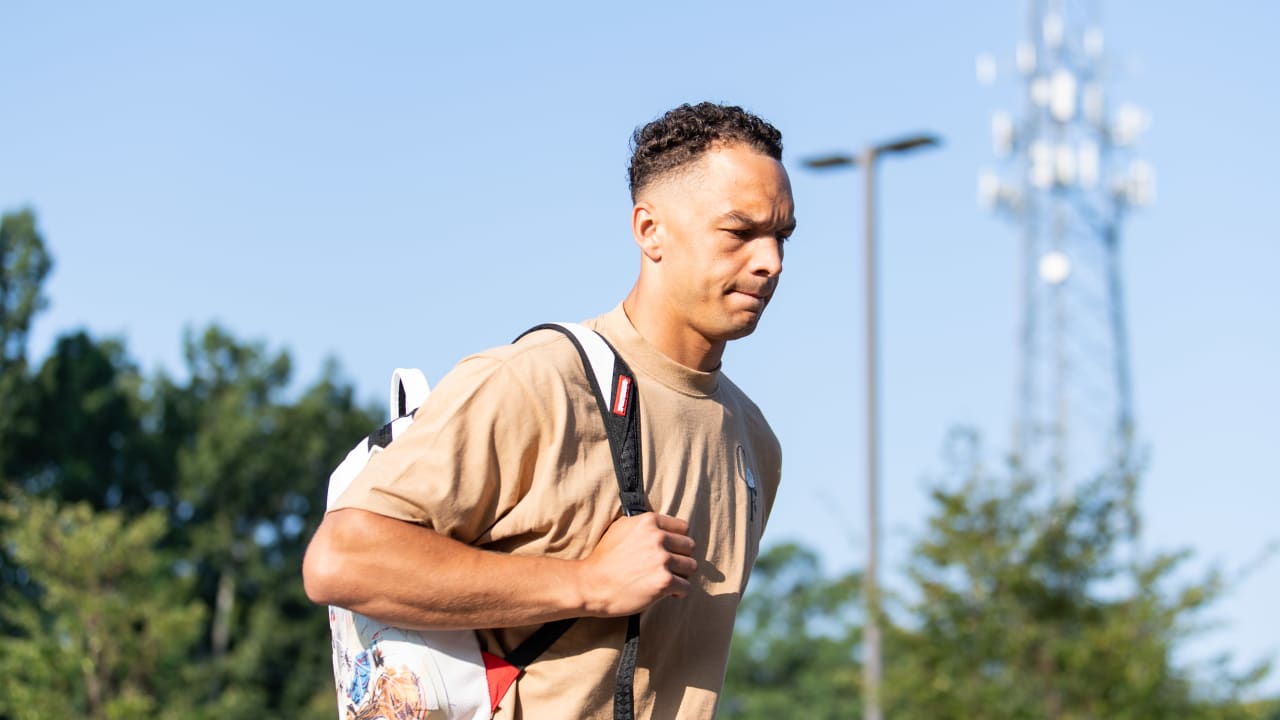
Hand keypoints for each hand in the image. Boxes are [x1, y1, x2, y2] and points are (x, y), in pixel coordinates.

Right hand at [576, 513, 696, 616]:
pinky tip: (668, 594)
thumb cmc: (603, 559)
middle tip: (669, 568)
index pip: (683, 528)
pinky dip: (679, 592)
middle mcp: (658, 538)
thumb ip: (642, 525)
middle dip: (681, 558)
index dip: (678, 541)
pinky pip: (687, 587)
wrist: (591, 584)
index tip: (671, 551)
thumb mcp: (619, 528)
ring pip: (691, 567)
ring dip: (682, 575)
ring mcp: (662, 560)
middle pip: (689, 546)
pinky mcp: (665, 582)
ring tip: (668, 580)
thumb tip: (659, 526)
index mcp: (649, 522)